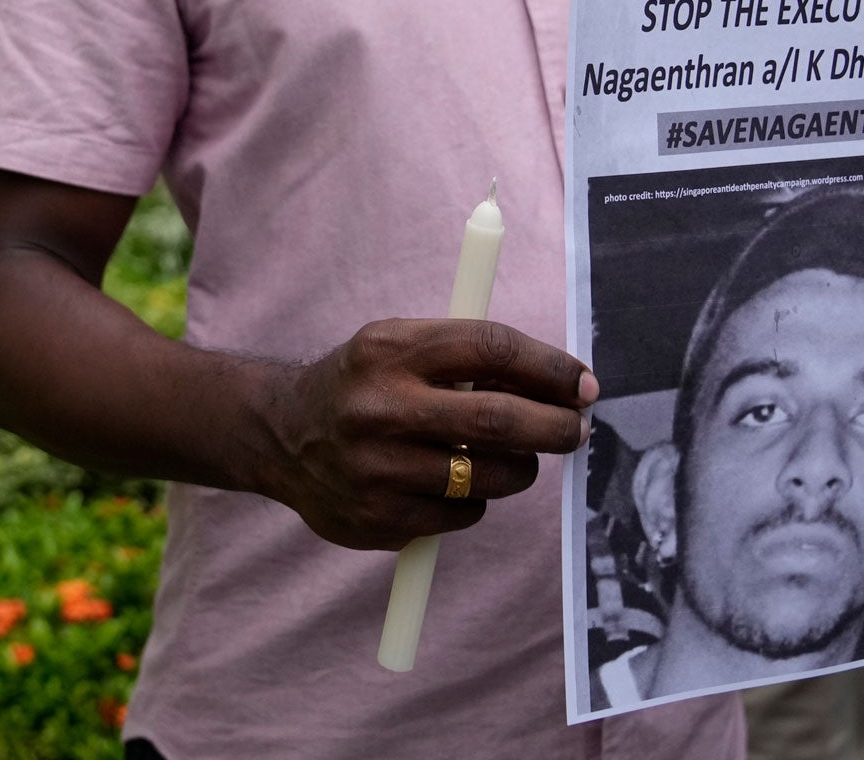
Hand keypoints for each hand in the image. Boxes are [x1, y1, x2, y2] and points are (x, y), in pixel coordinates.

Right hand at [261, 318, 596, 549]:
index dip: (550, 368)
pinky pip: (461, 514)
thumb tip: (563, 383)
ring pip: (489, 477)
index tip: (582, 384)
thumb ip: (468, 353)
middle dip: (556, 427)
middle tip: (577, 430)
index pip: (491, 349)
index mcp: (390, 349)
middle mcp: (379, 408)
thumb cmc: (364, 384)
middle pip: (499, 421)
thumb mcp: (398, 343)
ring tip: (504, 457)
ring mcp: (376, 469)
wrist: (281, 436)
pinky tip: (446, 482)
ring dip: (517, 468)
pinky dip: (472, 500)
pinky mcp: (377, 519)